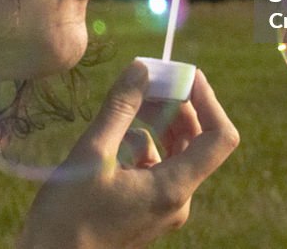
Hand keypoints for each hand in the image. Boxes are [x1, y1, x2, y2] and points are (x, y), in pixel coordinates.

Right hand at [17, 60, 239, 248]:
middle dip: (177, 105)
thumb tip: (141, 69)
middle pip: (197, 140)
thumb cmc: (67, 217)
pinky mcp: (147, 207)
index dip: (208, 100)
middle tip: (149, 79)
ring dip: (158, 121)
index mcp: (173, 188)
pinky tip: (115, 137)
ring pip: (175, 151)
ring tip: (130, 101)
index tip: (185, 74)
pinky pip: (156, 165)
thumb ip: (120, 109)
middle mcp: (177, 199)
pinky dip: (142, 142)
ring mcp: (163, 205)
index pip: (219, 138)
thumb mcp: (92, 154)